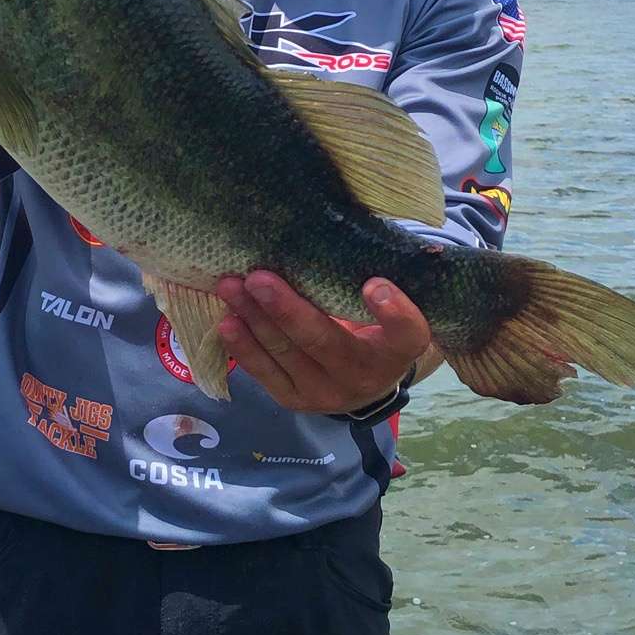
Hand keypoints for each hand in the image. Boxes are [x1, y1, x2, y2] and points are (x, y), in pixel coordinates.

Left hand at [214, 271, 437, 415]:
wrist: (363, 380)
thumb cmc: (372, 326)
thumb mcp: (383, 308)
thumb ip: (367, 281)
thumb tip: (325, 233)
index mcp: (397, 349)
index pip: (407, 333)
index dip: (394, 312)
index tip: (374, 284)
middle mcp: (365, 377)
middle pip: (326, 343)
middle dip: (288, 310)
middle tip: (258, 278)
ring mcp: (327, 394)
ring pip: (287, 355)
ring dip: (254, 319)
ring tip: (231, 288)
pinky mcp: (296, 400)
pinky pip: (265, 374)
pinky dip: (243, 347)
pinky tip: (227, 322)